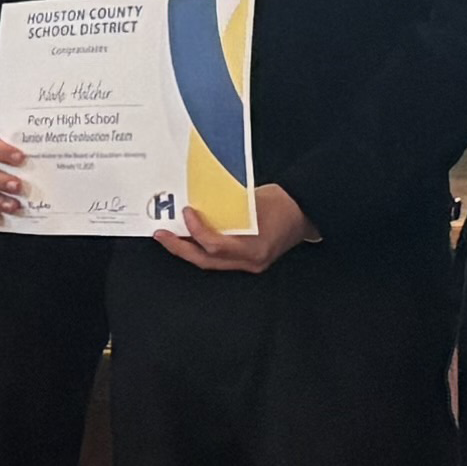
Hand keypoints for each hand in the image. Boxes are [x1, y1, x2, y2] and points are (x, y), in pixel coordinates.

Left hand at [156, 182, 314, 274]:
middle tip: (161, 234)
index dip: (196, 230)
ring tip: (169, 237)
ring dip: (187, 250)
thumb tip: (199, 205)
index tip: (186, 213)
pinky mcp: (248, 261)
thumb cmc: (282, 202)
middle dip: (180, 247)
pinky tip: (189, 239)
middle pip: (206, 260)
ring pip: (210, 262)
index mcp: (254, 248)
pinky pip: (219, 259)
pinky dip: (202, 249)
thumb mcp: (253, 200)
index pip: (216, 245)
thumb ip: (226, 208)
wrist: (305, 212)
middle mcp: (251, 262)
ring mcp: (249, 264)